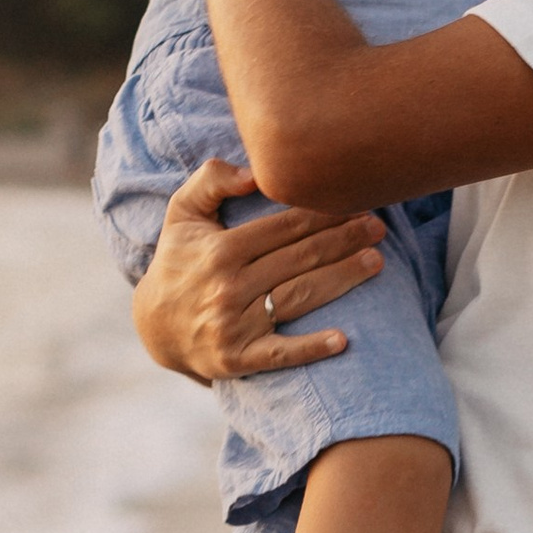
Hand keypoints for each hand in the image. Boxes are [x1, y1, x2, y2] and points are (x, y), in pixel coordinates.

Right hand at [130, 158, 386, 383]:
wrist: (154, 325)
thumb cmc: (179, 260)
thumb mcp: (182, 213)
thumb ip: (211, 180)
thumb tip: (253, 173)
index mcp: (221, 249)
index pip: (283, 227)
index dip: (323, 213)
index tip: (356, 202)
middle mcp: (228, 286)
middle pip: (299, 258)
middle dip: (343, 240)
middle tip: (378, 227)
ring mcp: (233, 325)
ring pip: (298, 297)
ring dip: (341, 279)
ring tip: (376, 262)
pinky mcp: (237, 359)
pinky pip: (279, 353)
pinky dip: (310, 348)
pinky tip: (342, 341)